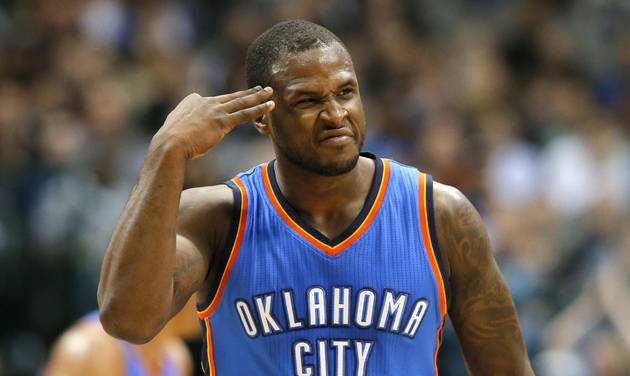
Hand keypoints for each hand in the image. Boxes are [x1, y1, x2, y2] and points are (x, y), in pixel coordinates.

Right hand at [152, 86, 274, 159]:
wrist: (170, 144)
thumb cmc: (171, 141)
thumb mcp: (176, 127)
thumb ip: (187, 124)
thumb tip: (189, 130)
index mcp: (194, 101)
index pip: (215, 101)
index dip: (226, 105)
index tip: (237, 103)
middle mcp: (206, 102)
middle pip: (232, 97)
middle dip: (248, 92)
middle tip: (261, 88)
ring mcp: (215, 111)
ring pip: (242, 102)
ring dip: (258, 96)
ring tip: (270, 92)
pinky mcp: (222, 122)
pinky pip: (245, 114)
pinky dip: (259, 109)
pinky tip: (270, 106)